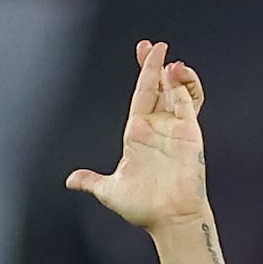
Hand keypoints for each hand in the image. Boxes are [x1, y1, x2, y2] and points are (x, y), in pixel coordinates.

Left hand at [63, 38, 208, 234]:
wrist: (167, 219)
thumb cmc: (142, 206)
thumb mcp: (109, 190)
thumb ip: (92, 181)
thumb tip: (71, 181)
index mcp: (138, 133)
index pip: (141, 94)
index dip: (143, 73)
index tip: (143, 50)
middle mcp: (158, 127)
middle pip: (158, 86)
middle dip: (155, 64)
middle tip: (153, 44)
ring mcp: (176, 128)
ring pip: (177, 92)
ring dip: (173, 74)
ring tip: (168, 61)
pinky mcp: (191, 133)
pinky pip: (190, 103)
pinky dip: (185, 87)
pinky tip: (176, 74)